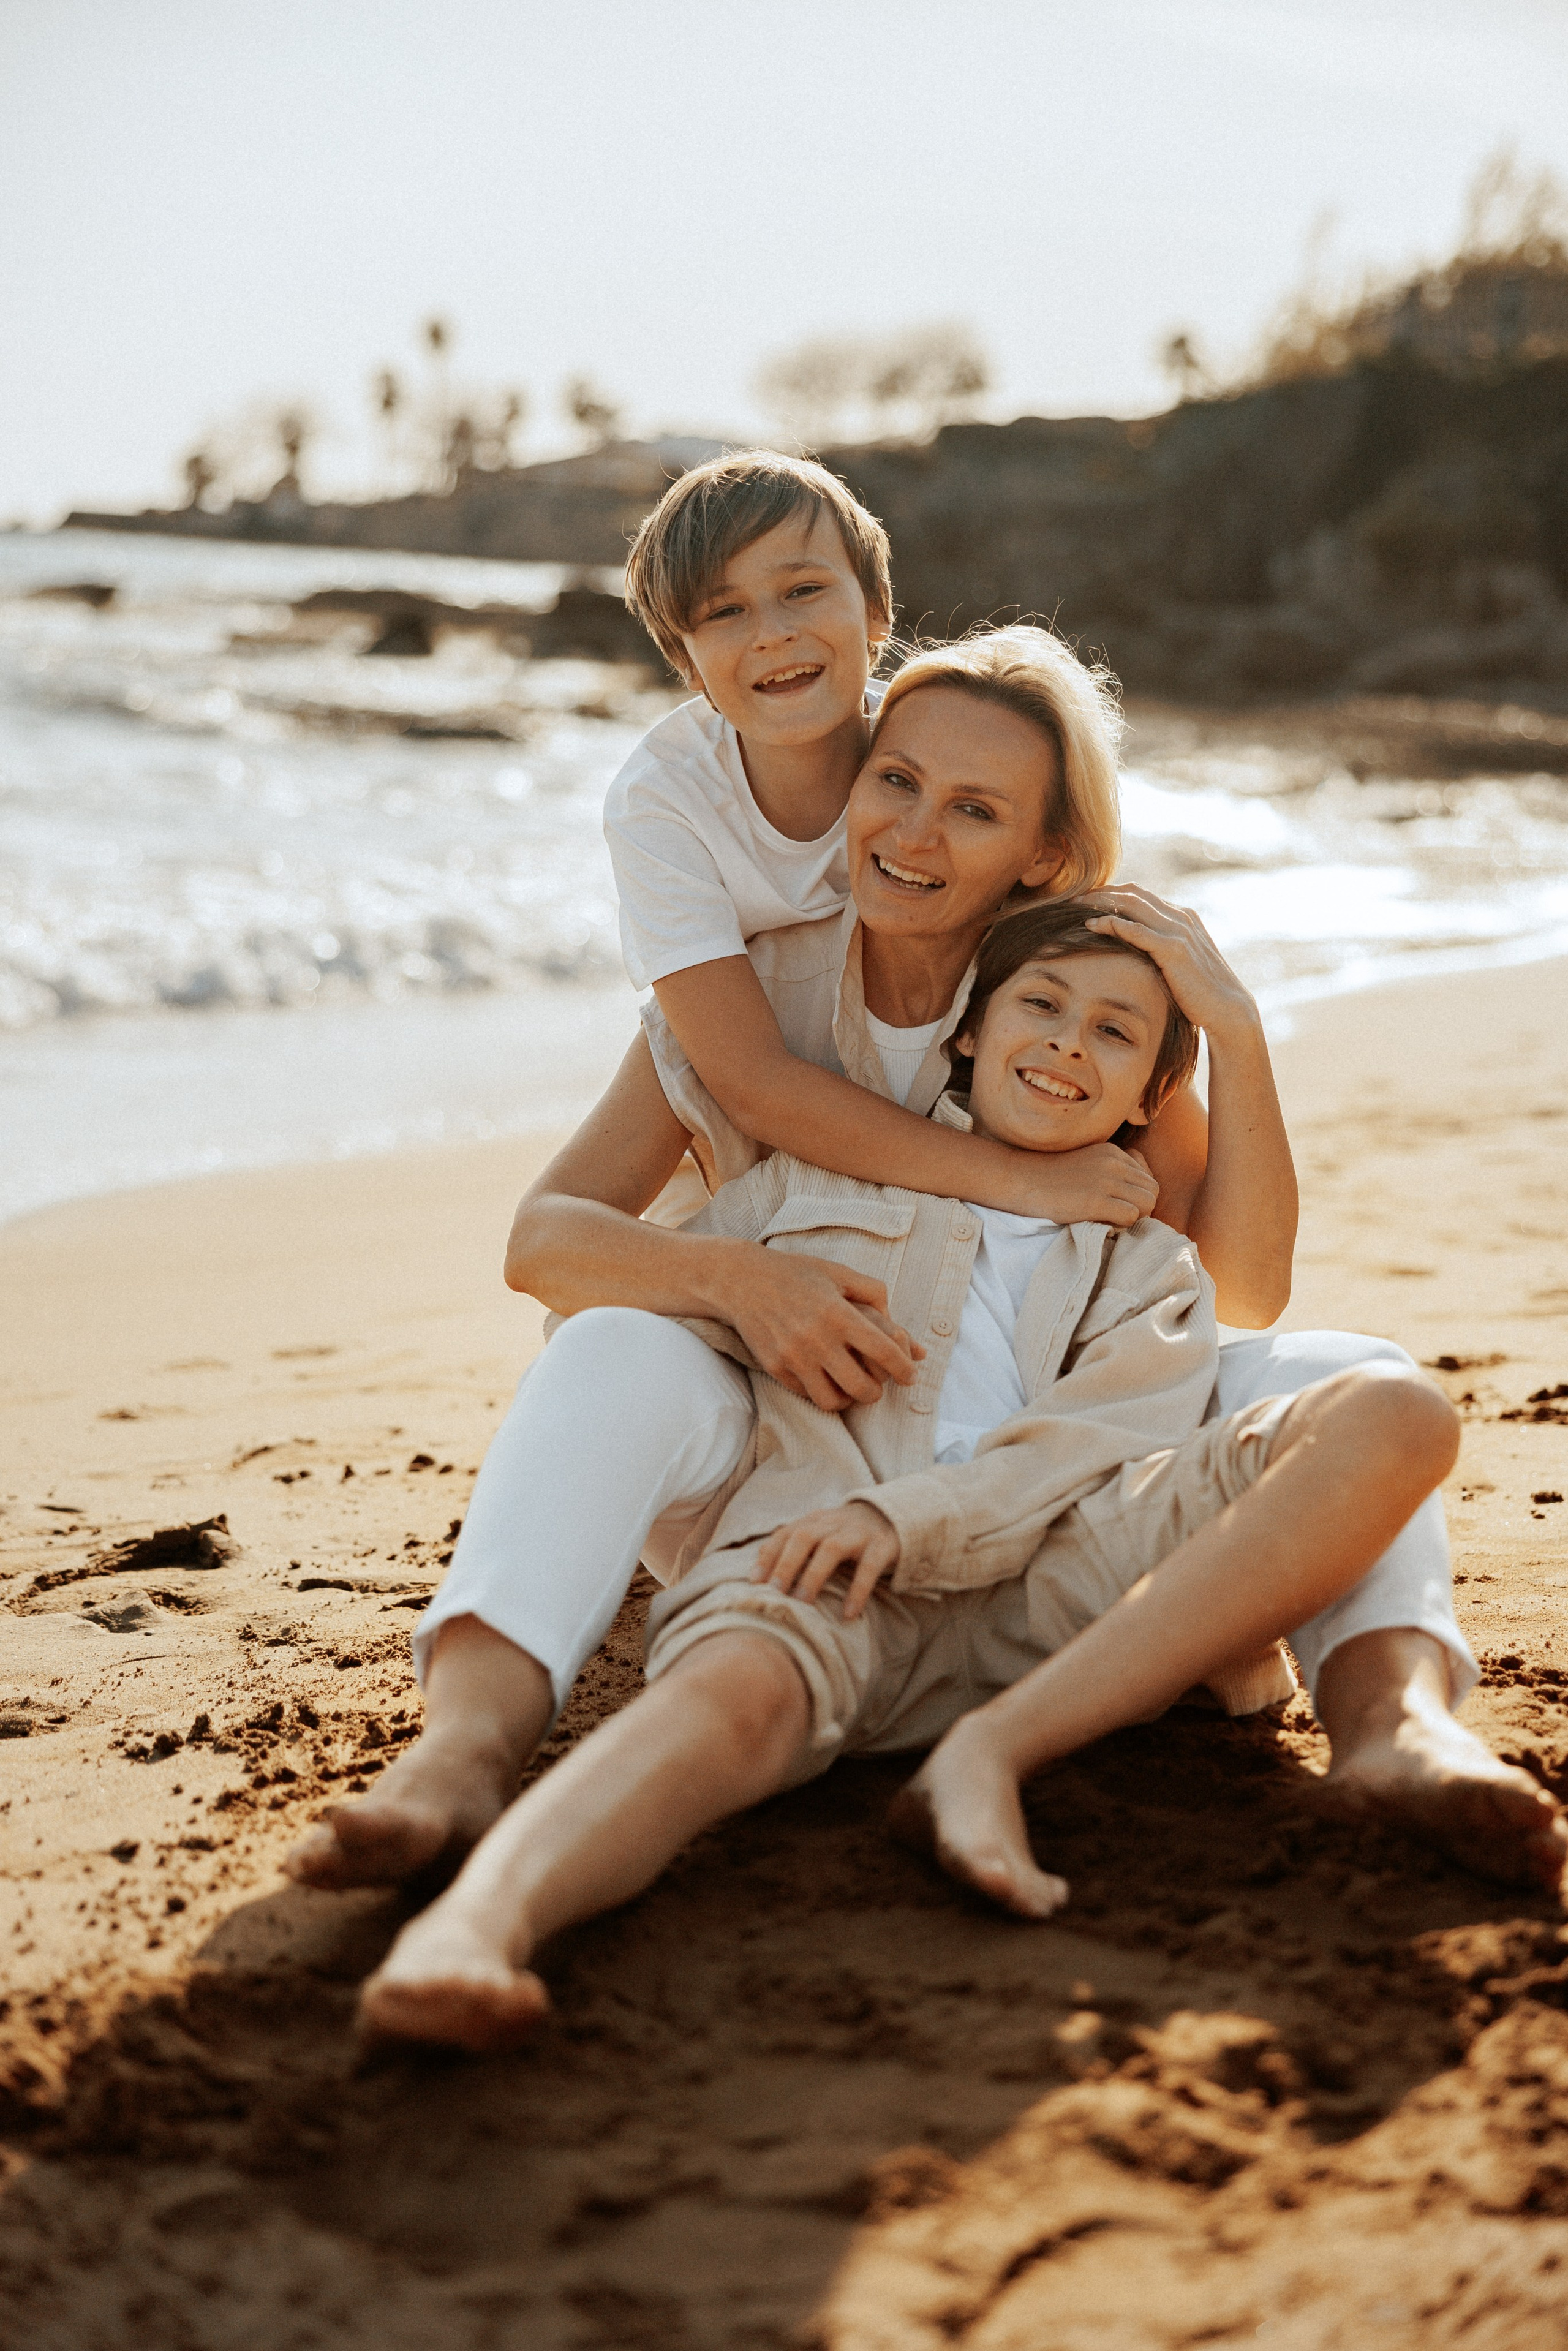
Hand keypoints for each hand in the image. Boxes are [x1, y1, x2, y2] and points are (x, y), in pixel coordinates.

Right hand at [714, 1244, 924, 1413]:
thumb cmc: (795, 1273)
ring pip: (833, 1401)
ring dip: (849, 1399)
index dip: (904, 1369)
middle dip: (877, 1392)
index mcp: (839, 1314)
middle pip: (862, 1387)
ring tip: (852, 1389)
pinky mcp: (776, 1368)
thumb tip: (896, 1323)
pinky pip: (807, 1395)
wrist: (741, 1280)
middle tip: (879, 1386)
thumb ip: (873, 1292)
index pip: (884, 1352)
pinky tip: (825, 1380)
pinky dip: (822, 1392)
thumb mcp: (838, 1273)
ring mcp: (794, 1357)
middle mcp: (818, 1339)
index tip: (910, 1375)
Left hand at [753, 1500, 899, 1618]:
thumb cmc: (844, 1535)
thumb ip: (791, 1547)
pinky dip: (857, 1590)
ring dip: (814, 1575)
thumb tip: (756, 1572)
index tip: (754, 1582)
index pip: (785, 1534)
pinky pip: (869, 1567)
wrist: (891, 1516)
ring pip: (832, 1548)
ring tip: (803, 1602)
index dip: (768, 1556)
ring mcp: (858, 1533)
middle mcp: (832, 1523)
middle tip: (775, 1592)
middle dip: (786, 1564)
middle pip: (803, 1537)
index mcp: (813, 1521)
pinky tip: (849, 1613)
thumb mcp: (818, 1534)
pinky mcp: (882, 1546)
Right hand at [1002, 1139, 1158, 1226]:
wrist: (1019, 1179)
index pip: (1147, 1178)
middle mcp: (1113, 1163)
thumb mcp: (1086, 1160)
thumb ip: (1112, 1165)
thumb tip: (1137, 1176)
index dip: (1136, 1196)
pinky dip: (1121, 1225)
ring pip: (1147, 1203)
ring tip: (1112, 1221)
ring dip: (1134, 1217)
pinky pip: (1130, 1216)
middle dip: (1142, 1208)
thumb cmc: (1050, 1176)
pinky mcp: (1094, 1200)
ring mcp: (1105, 1181)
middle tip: (1119, 1217)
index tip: (1117, 1204)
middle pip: (1152, 1191)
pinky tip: (1101, 1223)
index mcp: (1112, 1153)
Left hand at [1084, 887, 1259, 1039]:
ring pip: (1132, 904)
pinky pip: (1137, 930)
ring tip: (1073, 907)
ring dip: (1100, 902)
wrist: (1227, 1010)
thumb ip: (1160, 951)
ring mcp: (1179, 931)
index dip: (1111, 894)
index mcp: (1181, 917)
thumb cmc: (1199, 993)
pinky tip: (1091, 925)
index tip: (1085, 901)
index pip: (1140, 895)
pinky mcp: (1174, 949)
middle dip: (1100, 893)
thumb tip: (1134, 952)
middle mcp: (1181, 917)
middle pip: (1133, 893)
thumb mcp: (1178, 964)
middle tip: (1072, 899)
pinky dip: (1111, 924)